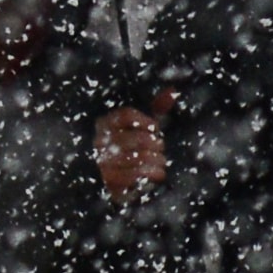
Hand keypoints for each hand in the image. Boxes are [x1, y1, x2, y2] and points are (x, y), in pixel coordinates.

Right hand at [96, 88, 174, 202]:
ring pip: (135, 157)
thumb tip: (173, 91)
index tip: (155, 128)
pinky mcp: (108, 181)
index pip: (125, 116)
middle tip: (160, 147)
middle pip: (133, 138)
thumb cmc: (129, 147)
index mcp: (105, 124)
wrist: (111, 180)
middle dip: (153, 143)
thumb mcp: (140, 125)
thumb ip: (155, 108)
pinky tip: (159, 174)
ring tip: (162, 162)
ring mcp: (102, 162)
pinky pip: (132, 175)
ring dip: (155, 160)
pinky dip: (150, 173)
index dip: (144, 120)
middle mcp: (100, 142)